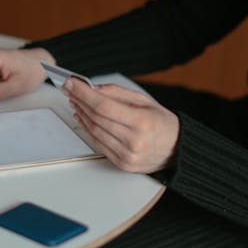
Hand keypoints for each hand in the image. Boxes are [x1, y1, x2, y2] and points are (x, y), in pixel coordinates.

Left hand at [65, 79, 179, 172]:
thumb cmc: (162, 123)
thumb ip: (117, 93)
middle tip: (69, 90)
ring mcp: (127, 155)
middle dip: (79, 101)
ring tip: (75, 102)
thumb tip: (93, 88)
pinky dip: (88, 129)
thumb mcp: (145, 100)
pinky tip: (84, 118)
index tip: (71, 84)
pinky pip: (99, 144)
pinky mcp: (122, 164)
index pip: (103, 106)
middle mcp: (134, 141)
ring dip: (81, 115)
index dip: (84, 94)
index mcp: (142, 122)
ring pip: (95, 132)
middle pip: (96, 118)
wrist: (177, 149)